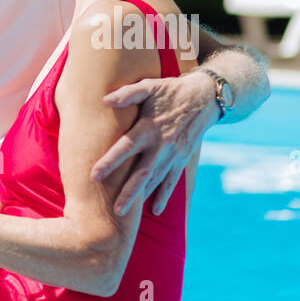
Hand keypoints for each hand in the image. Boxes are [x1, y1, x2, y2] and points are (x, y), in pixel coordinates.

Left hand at [92, 69, 214, 215]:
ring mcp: (173, 154)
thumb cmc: (170, 91)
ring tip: (123, 213)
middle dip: (128, 192)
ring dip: (140, 197)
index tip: (94, 176)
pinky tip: (156, 209)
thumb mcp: (150, 87)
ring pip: (155, 180)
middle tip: (114, 210)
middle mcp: (161, 145)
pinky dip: (164, 195)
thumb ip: (128, 94)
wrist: (205, 97)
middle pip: (142, 173)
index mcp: (149, 128)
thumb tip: (106, 100)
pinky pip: (172, 180)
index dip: (110, 162)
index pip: (126, 147)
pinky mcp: (182, 158)